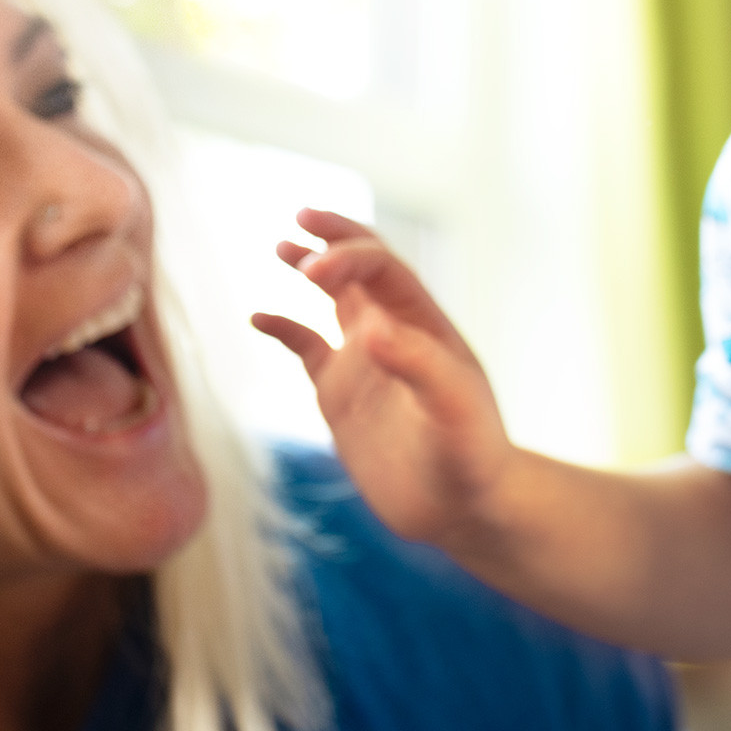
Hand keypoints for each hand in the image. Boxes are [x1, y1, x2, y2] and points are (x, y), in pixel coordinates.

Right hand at [250, 209, 514, 546]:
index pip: (382, 267)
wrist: (464, 511)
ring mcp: (365, 362)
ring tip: (284, 246)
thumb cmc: (471, 458)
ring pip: (334, 298)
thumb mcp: (453, 411)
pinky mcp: (341, 395)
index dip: (348, 254)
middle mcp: (393, 333)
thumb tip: (370, 330)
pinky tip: (259, 317)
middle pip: (360, 266)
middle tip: (300, 220)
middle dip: (332, 239)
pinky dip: (283, 328)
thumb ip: (418, 366)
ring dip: (311, 268)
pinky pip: (306, 348)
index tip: (313, 270)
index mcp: (423, 324)